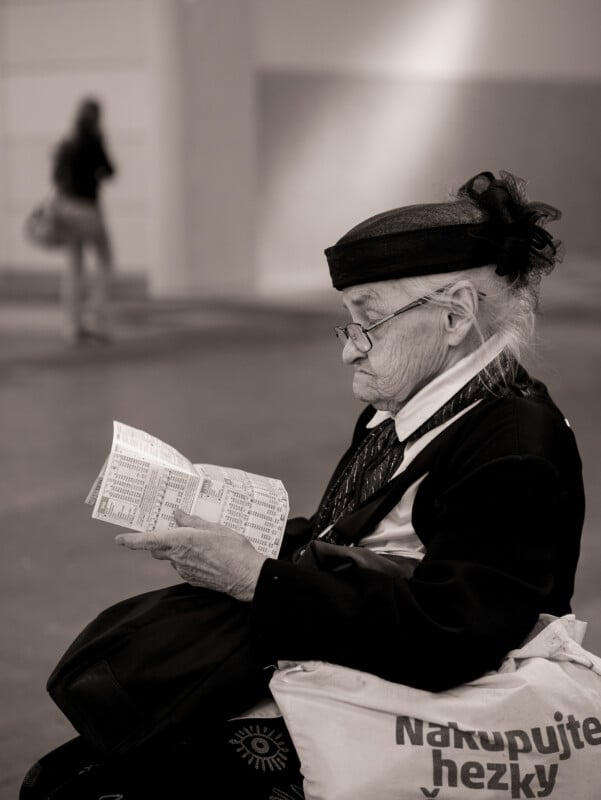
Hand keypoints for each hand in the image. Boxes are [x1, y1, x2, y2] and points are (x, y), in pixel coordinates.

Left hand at [115, 509, 266, 601]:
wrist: (246, 576)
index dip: (132, 540)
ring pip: (171, 558)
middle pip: (158, 549)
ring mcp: (185, 571)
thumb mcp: (214, 528)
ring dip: (176, 550)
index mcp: (182, 540)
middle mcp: (179, 557)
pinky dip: (187, 560)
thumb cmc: (233, 548)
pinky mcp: (193, 580)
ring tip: (197, 542)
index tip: (119, 539)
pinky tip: (205, 556)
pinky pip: (183, 567)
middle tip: (170, 531)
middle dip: (158, 541)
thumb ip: (192, 522)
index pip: (149, 541)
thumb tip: (177, 515)